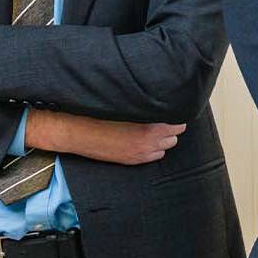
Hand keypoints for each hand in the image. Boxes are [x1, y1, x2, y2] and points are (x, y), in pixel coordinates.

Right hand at [27, 111, 185, 164]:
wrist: (80, 132)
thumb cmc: (100, 113)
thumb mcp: (125, 103)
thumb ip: (144, 102)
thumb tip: (159, 97)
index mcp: (149, 126)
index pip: (178, 123)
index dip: (176, 114)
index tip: (174, 108)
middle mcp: (149, 142)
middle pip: (175, 135)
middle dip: (171, 126)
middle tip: (164, 117)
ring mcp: (142, 153)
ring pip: (167, 146)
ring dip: (164, 137)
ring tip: (155, 127)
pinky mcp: (133, 160)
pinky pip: (156, 156)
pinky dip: (155, 148)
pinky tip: (146, 139)